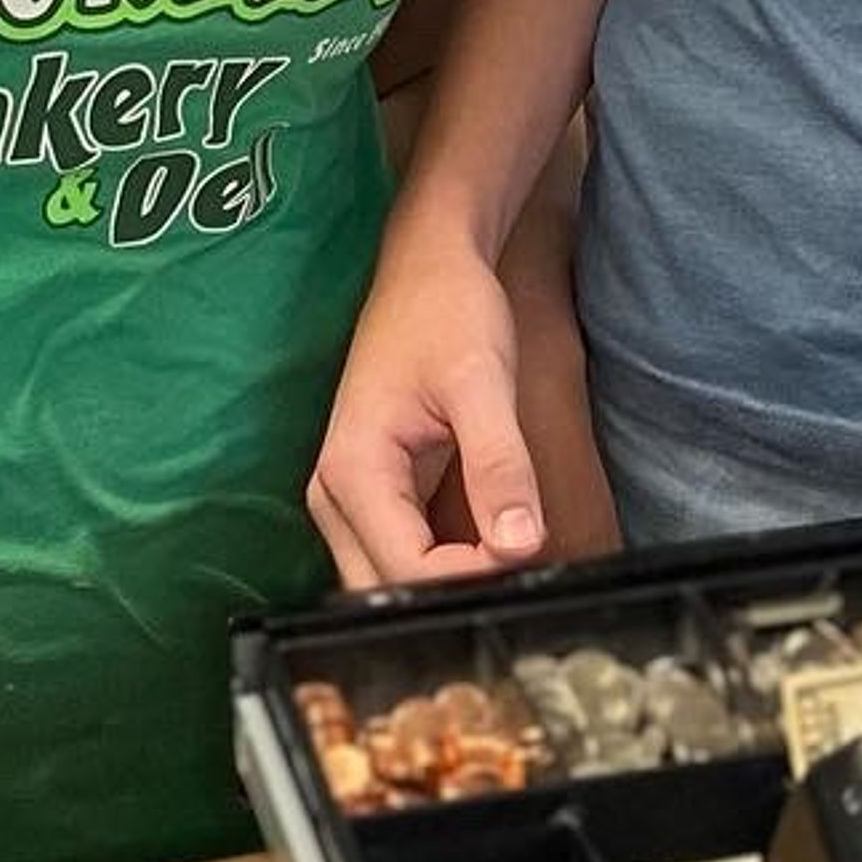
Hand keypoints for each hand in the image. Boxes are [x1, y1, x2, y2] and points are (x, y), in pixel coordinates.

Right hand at [307, 220, 547, 587]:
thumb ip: (500, 467)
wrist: (428, 266)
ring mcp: (345, 497)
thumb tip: (520, 546)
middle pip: (387, 591)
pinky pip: (396, 554)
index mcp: (352, 470)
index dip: (473, 579)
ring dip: (444, 585)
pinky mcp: (368, 493)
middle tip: (521, 570)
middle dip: (452, 595)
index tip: (528, 554)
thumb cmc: (448, 311)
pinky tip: (486, 546)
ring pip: (387, 582)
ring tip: (506, 556)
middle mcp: (332, 494)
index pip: (409, 571)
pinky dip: (440, 564)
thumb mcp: (483, 384)